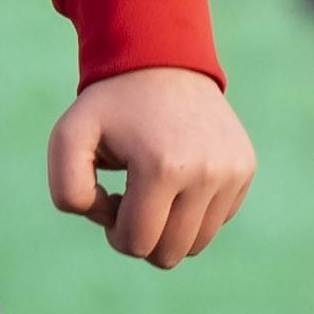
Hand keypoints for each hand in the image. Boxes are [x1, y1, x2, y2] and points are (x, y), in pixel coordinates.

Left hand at [48, 68, 255, 267]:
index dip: (114, 231)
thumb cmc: (111, 105)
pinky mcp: (245, 168)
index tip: (110, 197)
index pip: (136, 244)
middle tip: (130, 198)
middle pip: (170, 253)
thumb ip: (68, 192)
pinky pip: (217, 220)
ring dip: (169, 228)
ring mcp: (233, 171)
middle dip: (142, 236)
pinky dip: (194, 211)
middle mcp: (207, 173)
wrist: (162, 60)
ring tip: (154, 190)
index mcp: (163, 168)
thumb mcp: (68, 138)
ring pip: (197, 244)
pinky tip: (178, 177)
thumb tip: (110, 221)